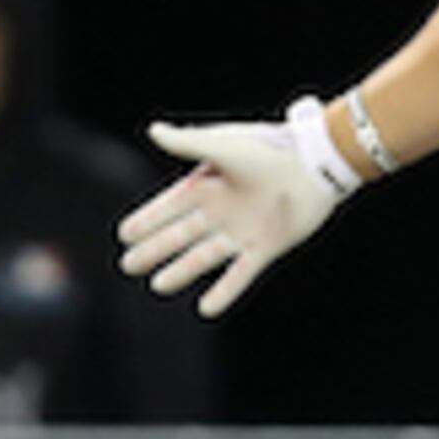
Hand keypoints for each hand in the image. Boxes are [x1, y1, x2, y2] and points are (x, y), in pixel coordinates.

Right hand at [116, 97, 357, 317]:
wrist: (315, 163)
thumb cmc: (270, 148)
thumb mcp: (223, 144)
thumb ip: (189, 143)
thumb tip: (153, 130)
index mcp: (209, 184)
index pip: (169, 206)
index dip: (147, 220)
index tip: (124, 234)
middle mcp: (222, 210)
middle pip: (180, 234)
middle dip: (154, 249)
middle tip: (129, 265)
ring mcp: (242, 231)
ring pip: (203, 256)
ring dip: (181, 271)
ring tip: (158, 285)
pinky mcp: (265, 247)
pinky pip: (240, 274)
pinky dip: (224, 292)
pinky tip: (206, 308)